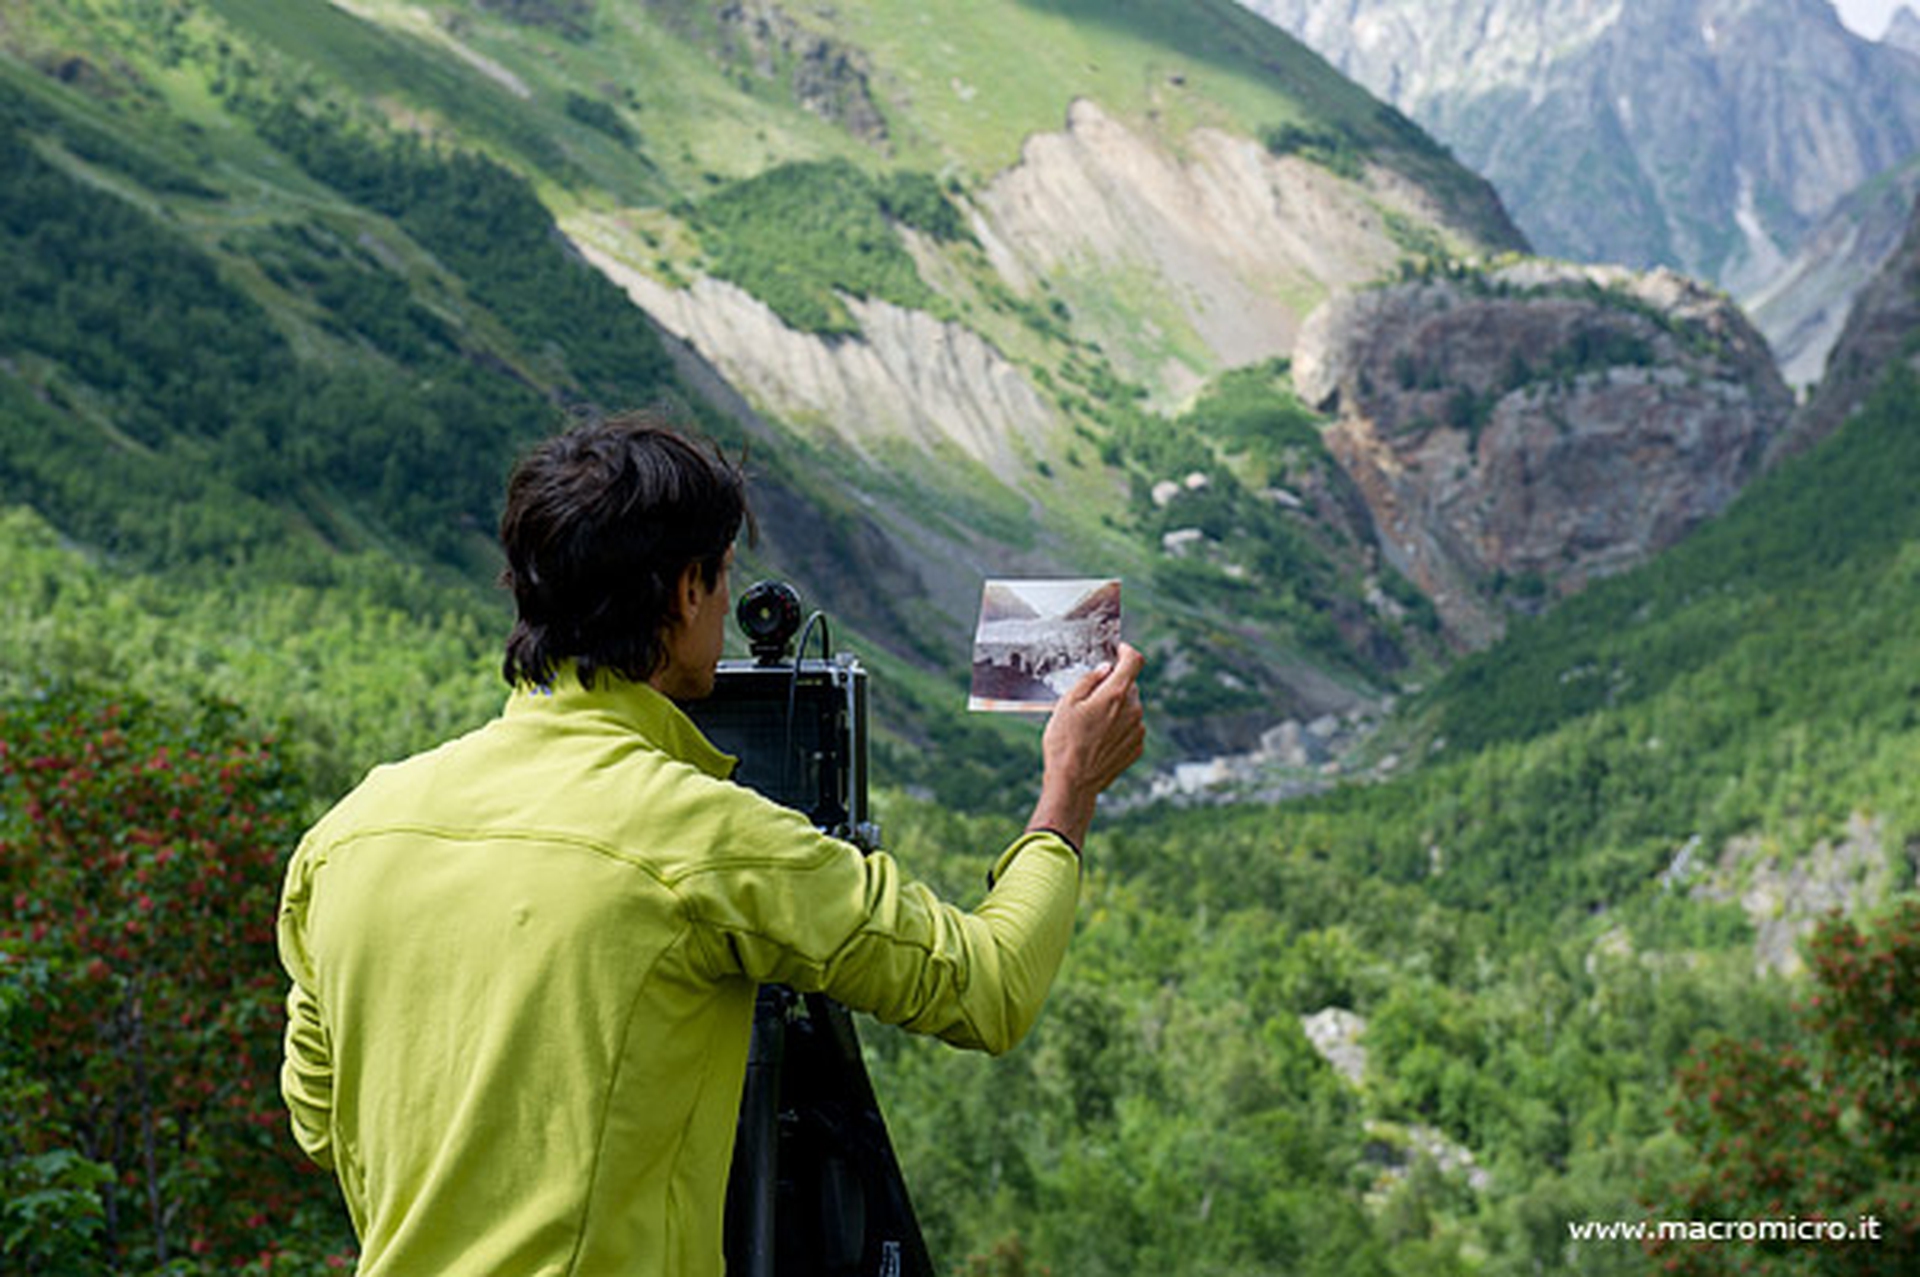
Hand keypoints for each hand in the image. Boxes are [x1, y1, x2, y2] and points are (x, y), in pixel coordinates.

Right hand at [1027, 643, 1145, 850]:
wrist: (1073, 783)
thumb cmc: (1065, 742)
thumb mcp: (1066, 704)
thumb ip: (1088, 680)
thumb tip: (1104, 668)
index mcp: (1116, 694)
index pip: (1135, 660)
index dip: (1127, 651)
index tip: (1117, 651)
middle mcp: (1133, 710)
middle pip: (1130, 685)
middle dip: (1114, 684)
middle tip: (1090, 696)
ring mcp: (1137, 730)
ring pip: (1130, 707)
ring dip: (1116, 707)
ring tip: (1090, 723)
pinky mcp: (1136, 747)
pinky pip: (1130, 727)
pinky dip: (1118, 726)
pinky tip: (1098, 738)